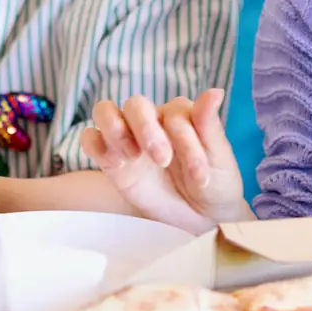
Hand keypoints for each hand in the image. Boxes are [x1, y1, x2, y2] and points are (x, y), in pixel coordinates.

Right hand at [80, 90, 252, 234]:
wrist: (200, 219)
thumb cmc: (215, 185)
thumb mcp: (220, 160)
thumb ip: (210, 126)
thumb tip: (215, 91)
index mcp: (181, 115)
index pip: (175, 112)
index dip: (187, 140)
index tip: (200, 176)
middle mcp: (152, 120)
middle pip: (135, 104)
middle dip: (146, 130)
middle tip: (163, 160)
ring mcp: (128, 138)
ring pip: (105, 112)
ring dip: (115, 129)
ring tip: (131, 156)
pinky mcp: (111, 159)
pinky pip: (91, 139)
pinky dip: (95, 144)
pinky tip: (114, 162)